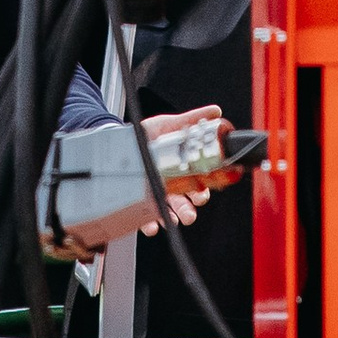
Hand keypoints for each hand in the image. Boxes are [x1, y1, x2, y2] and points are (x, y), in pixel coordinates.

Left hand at [138, 105, 240, 229]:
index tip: (203, 194)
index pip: (199, 185)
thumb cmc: (150, 133)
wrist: (123, 138)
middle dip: (190, 210)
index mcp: (184, 168)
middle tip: (190, 213)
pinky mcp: (142, 201)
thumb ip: (193, 119)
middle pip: (187, 202)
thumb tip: (215, 112)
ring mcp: (158, 193)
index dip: (203, 192)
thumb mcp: (171, 124)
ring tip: (175, 220)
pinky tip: (152, 226)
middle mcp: (174, 184)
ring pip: (170, 211)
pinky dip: (151, 224)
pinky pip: (147, 218)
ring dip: (175, 217)